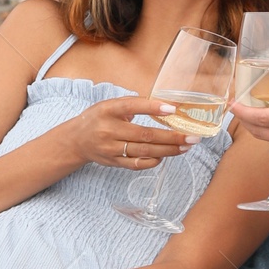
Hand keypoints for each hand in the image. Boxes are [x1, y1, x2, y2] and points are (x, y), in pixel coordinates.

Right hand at [64, 96, 189, 173]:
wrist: (76, 140)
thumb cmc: (98, 118)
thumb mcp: (110, 104)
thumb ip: (133, 103)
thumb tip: (165, 105)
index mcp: (108, 110)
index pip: (132, 107)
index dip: (153, 108)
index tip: (173, 109)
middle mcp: (108, 129)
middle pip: (145, 135)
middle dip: (172, 137)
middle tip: (192, 137)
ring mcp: (110, 148)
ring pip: (144, 151)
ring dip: (168, 150)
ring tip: (186, 147)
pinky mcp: (113, 162)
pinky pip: (136, 164)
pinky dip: (154, 161)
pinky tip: (166, 156)